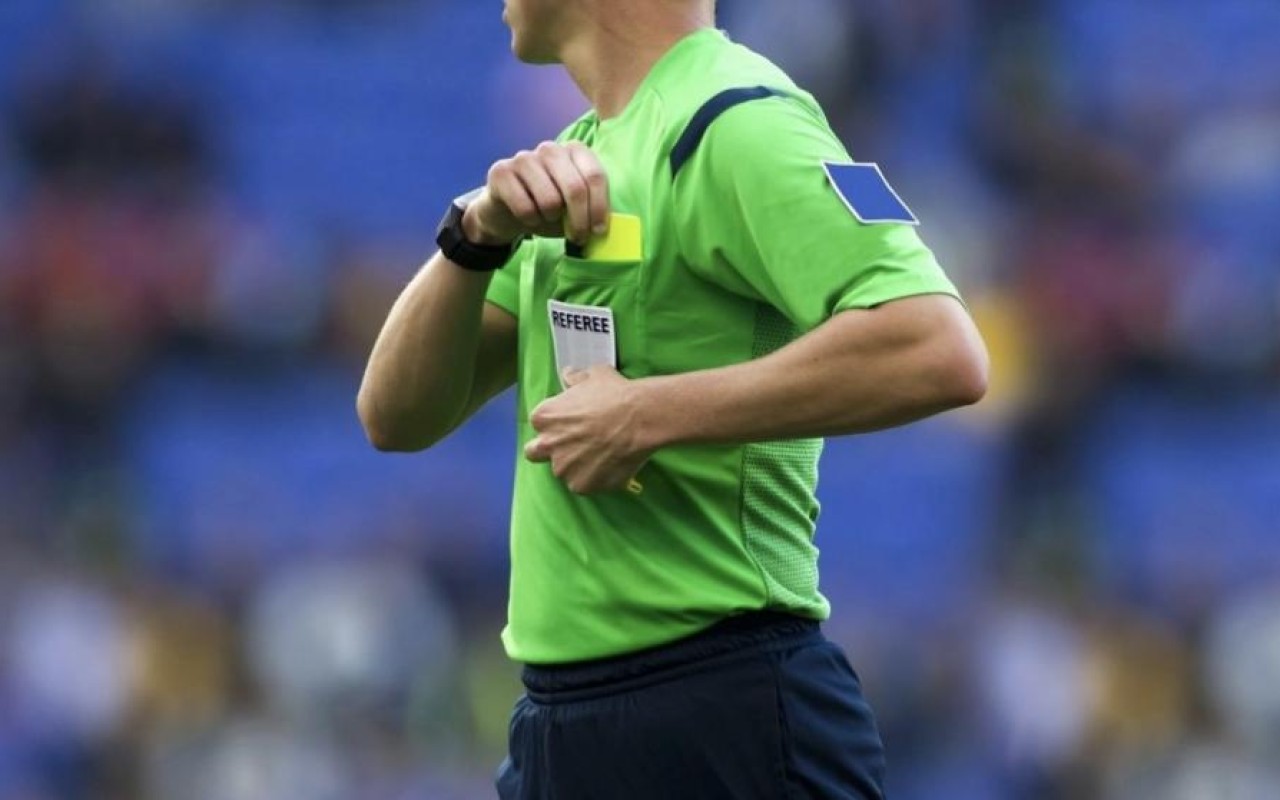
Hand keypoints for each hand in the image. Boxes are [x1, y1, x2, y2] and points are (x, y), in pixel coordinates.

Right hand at [463, 141, 609, 246]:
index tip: (598, 231)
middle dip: (580, 220)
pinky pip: (525, 207)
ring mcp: (524, 158)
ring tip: (547, 218)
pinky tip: (528, 217)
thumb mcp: (575, 209)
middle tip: (578, 237)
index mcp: (574, 150)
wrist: (506, 213)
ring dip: (551, 219)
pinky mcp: (501, 172)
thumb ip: (592, 208)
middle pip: (575, 188)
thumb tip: (608, 225)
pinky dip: (530, 221)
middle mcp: (550, 149)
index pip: (595, 176)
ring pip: (550, 199)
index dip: (600, 207)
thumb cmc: (548, 209)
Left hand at [524, 366, 652, 494]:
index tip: (571, 423)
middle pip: (535, 453)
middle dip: (550, 450)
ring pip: (564, 470)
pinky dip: (595, 478)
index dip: (556, 424)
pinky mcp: (582, 486)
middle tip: (573, 445)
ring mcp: (564, 468)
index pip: (539, 424)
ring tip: (602, 454)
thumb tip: (568, 375)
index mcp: (544, 417)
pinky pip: (585, 484)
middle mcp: (548, 445)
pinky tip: (611, 464)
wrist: (640, 418)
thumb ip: (575, 378)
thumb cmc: (616, 394)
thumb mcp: (593, 375)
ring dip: (577, 465)